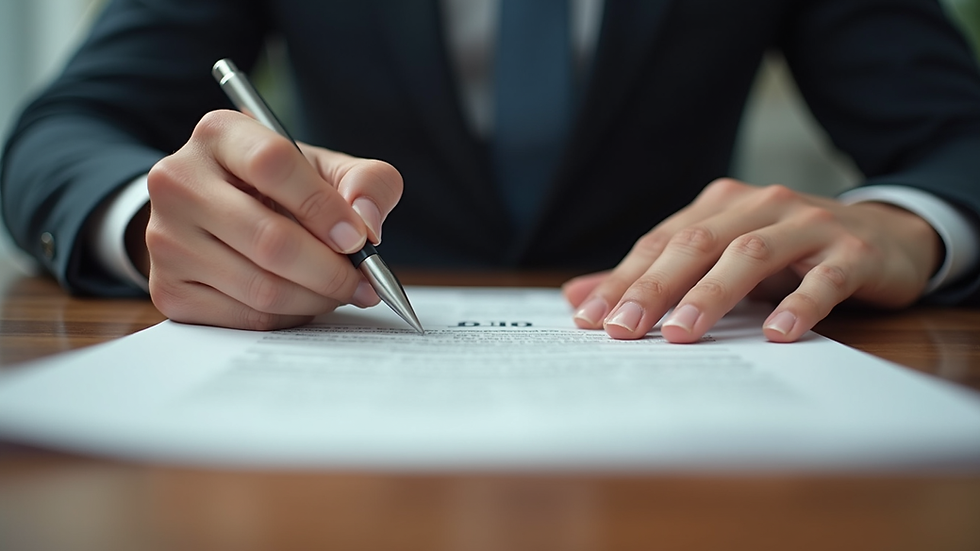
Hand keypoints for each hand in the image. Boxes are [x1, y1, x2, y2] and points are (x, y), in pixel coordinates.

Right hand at [144, 110, 402, 329]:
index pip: (273, 164)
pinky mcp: (168, 288)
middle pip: (270, 239)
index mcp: (218, 134)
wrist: (216, 212)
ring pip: (261, 287)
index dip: (324, 206)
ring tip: (342, 291)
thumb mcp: (325, 168)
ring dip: (317, 298)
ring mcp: (165, 238)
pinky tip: (304, 301)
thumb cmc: (280, 187)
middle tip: (364, 282)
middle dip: (332, 270)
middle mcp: (178, 181)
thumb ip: (365, 182)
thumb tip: (367, 225)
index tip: (359, 238)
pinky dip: (290, 316)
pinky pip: (246, 317)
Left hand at [562, 178, 941, 342]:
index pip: (662, 242)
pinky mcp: (854, 252)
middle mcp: (761, 205)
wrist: (887, 236)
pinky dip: (799, 304)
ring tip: (682, 333)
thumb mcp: (721, 257)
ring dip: (712, 295)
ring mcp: (809, 225)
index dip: (623, 279)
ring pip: (751, 255)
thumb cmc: (790, 254)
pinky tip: (776, 335)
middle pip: (698, 244)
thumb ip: (653, 275)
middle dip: (654, 288)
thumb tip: (576, 297)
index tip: (589, 320)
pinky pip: (824, 278)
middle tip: (623, 331)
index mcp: (722, 204)